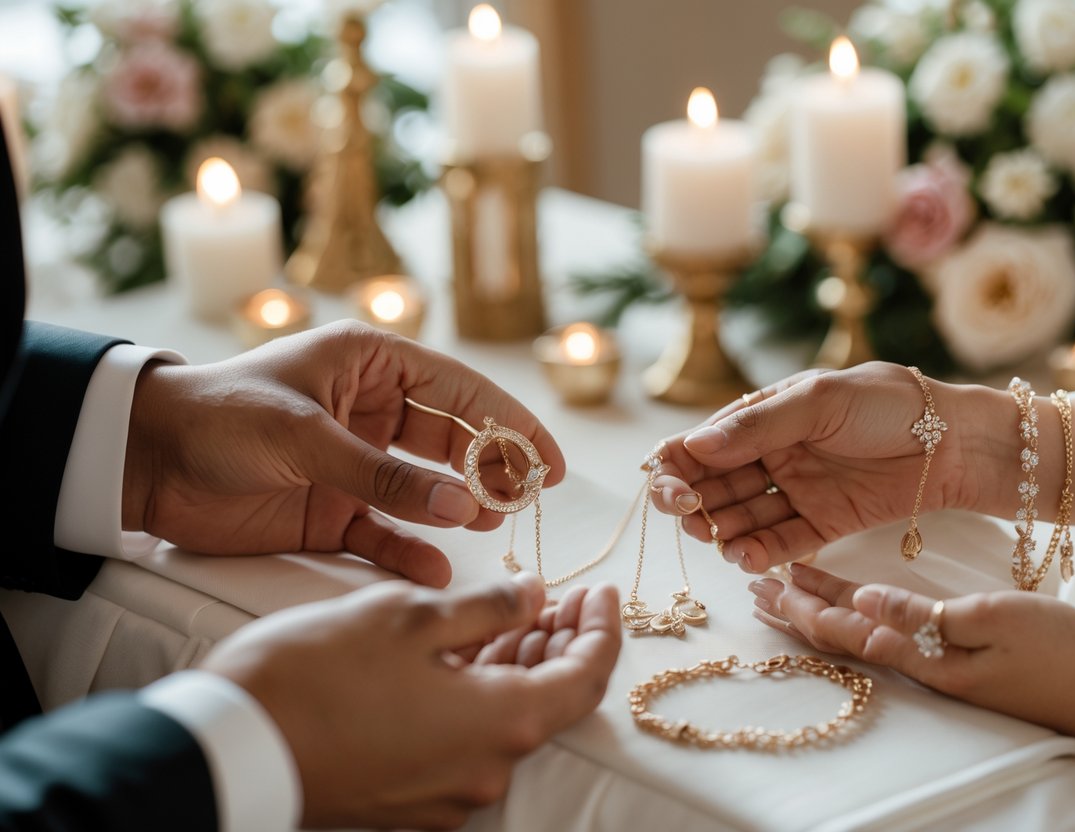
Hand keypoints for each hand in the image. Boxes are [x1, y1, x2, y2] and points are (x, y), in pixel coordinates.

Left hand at [122, 321, 564, 585]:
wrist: (142, 460)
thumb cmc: (218, 417)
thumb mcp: (304, 435)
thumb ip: (383, 473)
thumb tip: (460, 506)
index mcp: (370, 365)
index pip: (459, 391)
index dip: (510, 424)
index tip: (549, 462)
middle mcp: (370, 411)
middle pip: (452, 440)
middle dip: (492, 469)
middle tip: (526, 501)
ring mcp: (355, 463)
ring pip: (426, 487)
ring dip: (458, 507)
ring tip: (490, 527)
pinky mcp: (332, 510)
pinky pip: (384, 531)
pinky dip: (409, 549)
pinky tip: (435, 567)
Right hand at [201, 574, 620, 829]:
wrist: (229, 750)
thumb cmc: (316, 674)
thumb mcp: (409, 616)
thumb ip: (487, 607)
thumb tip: (534, 596)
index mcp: (500, 724)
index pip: (586, 678)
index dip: (602, 629)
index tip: (602, 590)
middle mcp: (482, 770)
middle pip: (548, 699)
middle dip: (561, 642)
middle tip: (565, 593)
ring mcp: (443, 791)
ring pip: (504, 718)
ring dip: (519, 664)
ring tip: (521, 610)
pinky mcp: (406, 796)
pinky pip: (465, 738)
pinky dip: (480, 692)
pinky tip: (470, 650)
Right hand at [649, 364, 991, 571]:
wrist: (955, 439)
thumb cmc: (889, 403)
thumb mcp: (820, 400)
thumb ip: (759, 425)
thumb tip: (696, 445)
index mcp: (763, 417)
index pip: (701, 444)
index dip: (675, 465)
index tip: (668, 484)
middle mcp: (771, 456)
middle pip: (713, 485)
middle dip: (692, 502)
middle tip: (688, 514)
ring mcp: (796, 492)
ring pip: (741, 517)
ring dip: (721, 529)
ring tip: (717, 538)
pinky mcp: (823, 525)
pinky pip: (780, 543)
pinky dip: (758, 552)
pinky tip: (744, 557)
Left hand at [748, 564, 1074, 760]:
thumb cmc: (1060, 653)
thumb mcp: (994, 621)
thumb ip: (923, 615)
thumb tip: (862, 599)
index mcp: (922, 655)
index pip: (845, 629)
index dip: (802, 606)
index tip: (764, 582)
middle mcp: (920, 663)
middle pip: (842, 635)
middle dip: (796, 610)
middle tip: (755, 585)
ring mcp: (937, 663)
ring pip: (861, 634)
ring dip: (819, 612)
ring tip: (782, 593)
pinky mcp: (955, 659)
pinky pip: (890, 634)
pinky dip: (857, 615)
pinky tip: (850, 603)